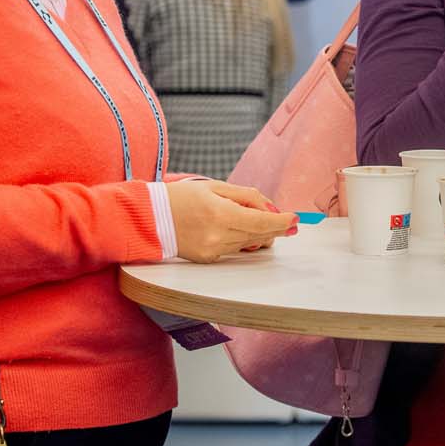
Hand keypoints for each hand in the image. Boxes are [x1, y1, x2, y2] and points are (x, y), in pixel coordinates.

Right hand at [166, 180, 296, 262]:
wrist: (149, 218)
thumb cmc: (181, 197)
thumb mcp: (215, 186)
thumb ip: (246, 196)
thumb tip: (272, 208)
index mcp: (220, 213)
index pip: (261, 221)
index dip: (281, 221)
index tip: (295, 219)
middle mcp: (217, 235)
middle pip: (259, 234)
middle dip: (276, 228)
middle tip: (290, 223)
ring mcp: (212, 250)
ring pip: (249, 242)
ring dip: (259, 232)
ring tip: (259, 220)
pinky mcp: (207, 259)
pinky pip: (234, 249)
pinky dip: (241, 238)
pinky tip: (236, 228)